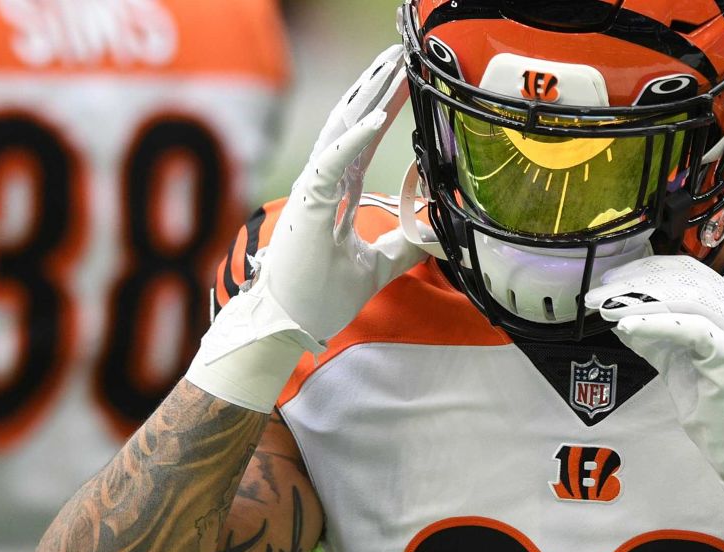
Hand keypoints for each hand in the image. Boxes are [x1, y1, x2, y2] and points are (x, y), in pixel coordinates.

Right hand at [186, 46, 424, 411]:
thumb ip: (403, 245)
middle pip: (354, 122)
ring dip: (368, 98)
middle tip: (403, 54)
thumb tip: (434, 231)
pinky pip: (332, 164)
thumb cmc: (319, 296)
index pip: (365, 138)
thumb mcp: (378, 267)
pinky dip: (352, 139)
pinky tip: (374, 117)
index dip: (385, 107)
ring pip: (342, 131)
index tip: (407, 80)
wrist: (289, 326)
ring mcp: (313, 192)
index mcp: (335, 193)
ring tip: (392, 66)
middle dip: (378, 87)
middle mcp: (323, 184)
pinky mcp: (307, 207)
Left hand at [585, 256, 723, 551]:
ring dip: (635, 301)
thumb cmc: (717, 408)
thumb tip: (620, 316)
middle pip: (679, 279)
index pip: (683, 272)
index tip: (609, 280)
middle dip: (631, 283)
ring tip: (603, 307)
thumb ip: (655, 338)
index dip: (642, 272)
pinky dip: (653, 323)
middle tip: (596, 294)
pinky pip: (688, 328)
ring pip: (680, 298)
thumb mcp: (678, 363)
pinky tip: (625, 326)